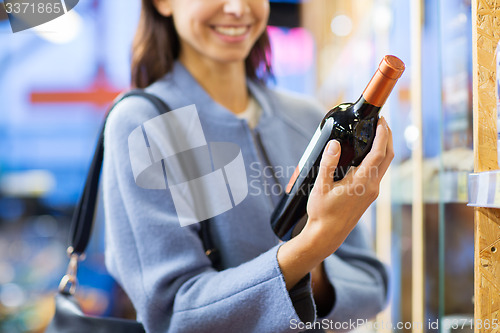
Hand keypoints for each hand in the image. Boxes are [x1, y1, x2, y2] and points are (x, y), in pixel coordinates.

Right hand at [304, 116, 393, 255]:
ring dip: (383, 148)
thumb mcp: (321, 187)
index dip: (382, 135)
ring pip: (384, 165)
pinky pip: (377, 172)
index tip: (381, 121)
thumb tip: (334, 144)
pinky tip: (366, 154)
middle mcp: (372, 187)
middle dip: (387, 137)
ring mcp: (372, 192)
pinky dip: (377, 158)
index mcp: (362, 182)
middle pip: (387, 157)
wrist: (327, 235)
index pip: (378, 153)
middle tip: (380, 122)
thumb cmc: (322, 213)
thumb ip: (328, 164)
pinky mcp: (369, 195)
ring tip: (374, 133)